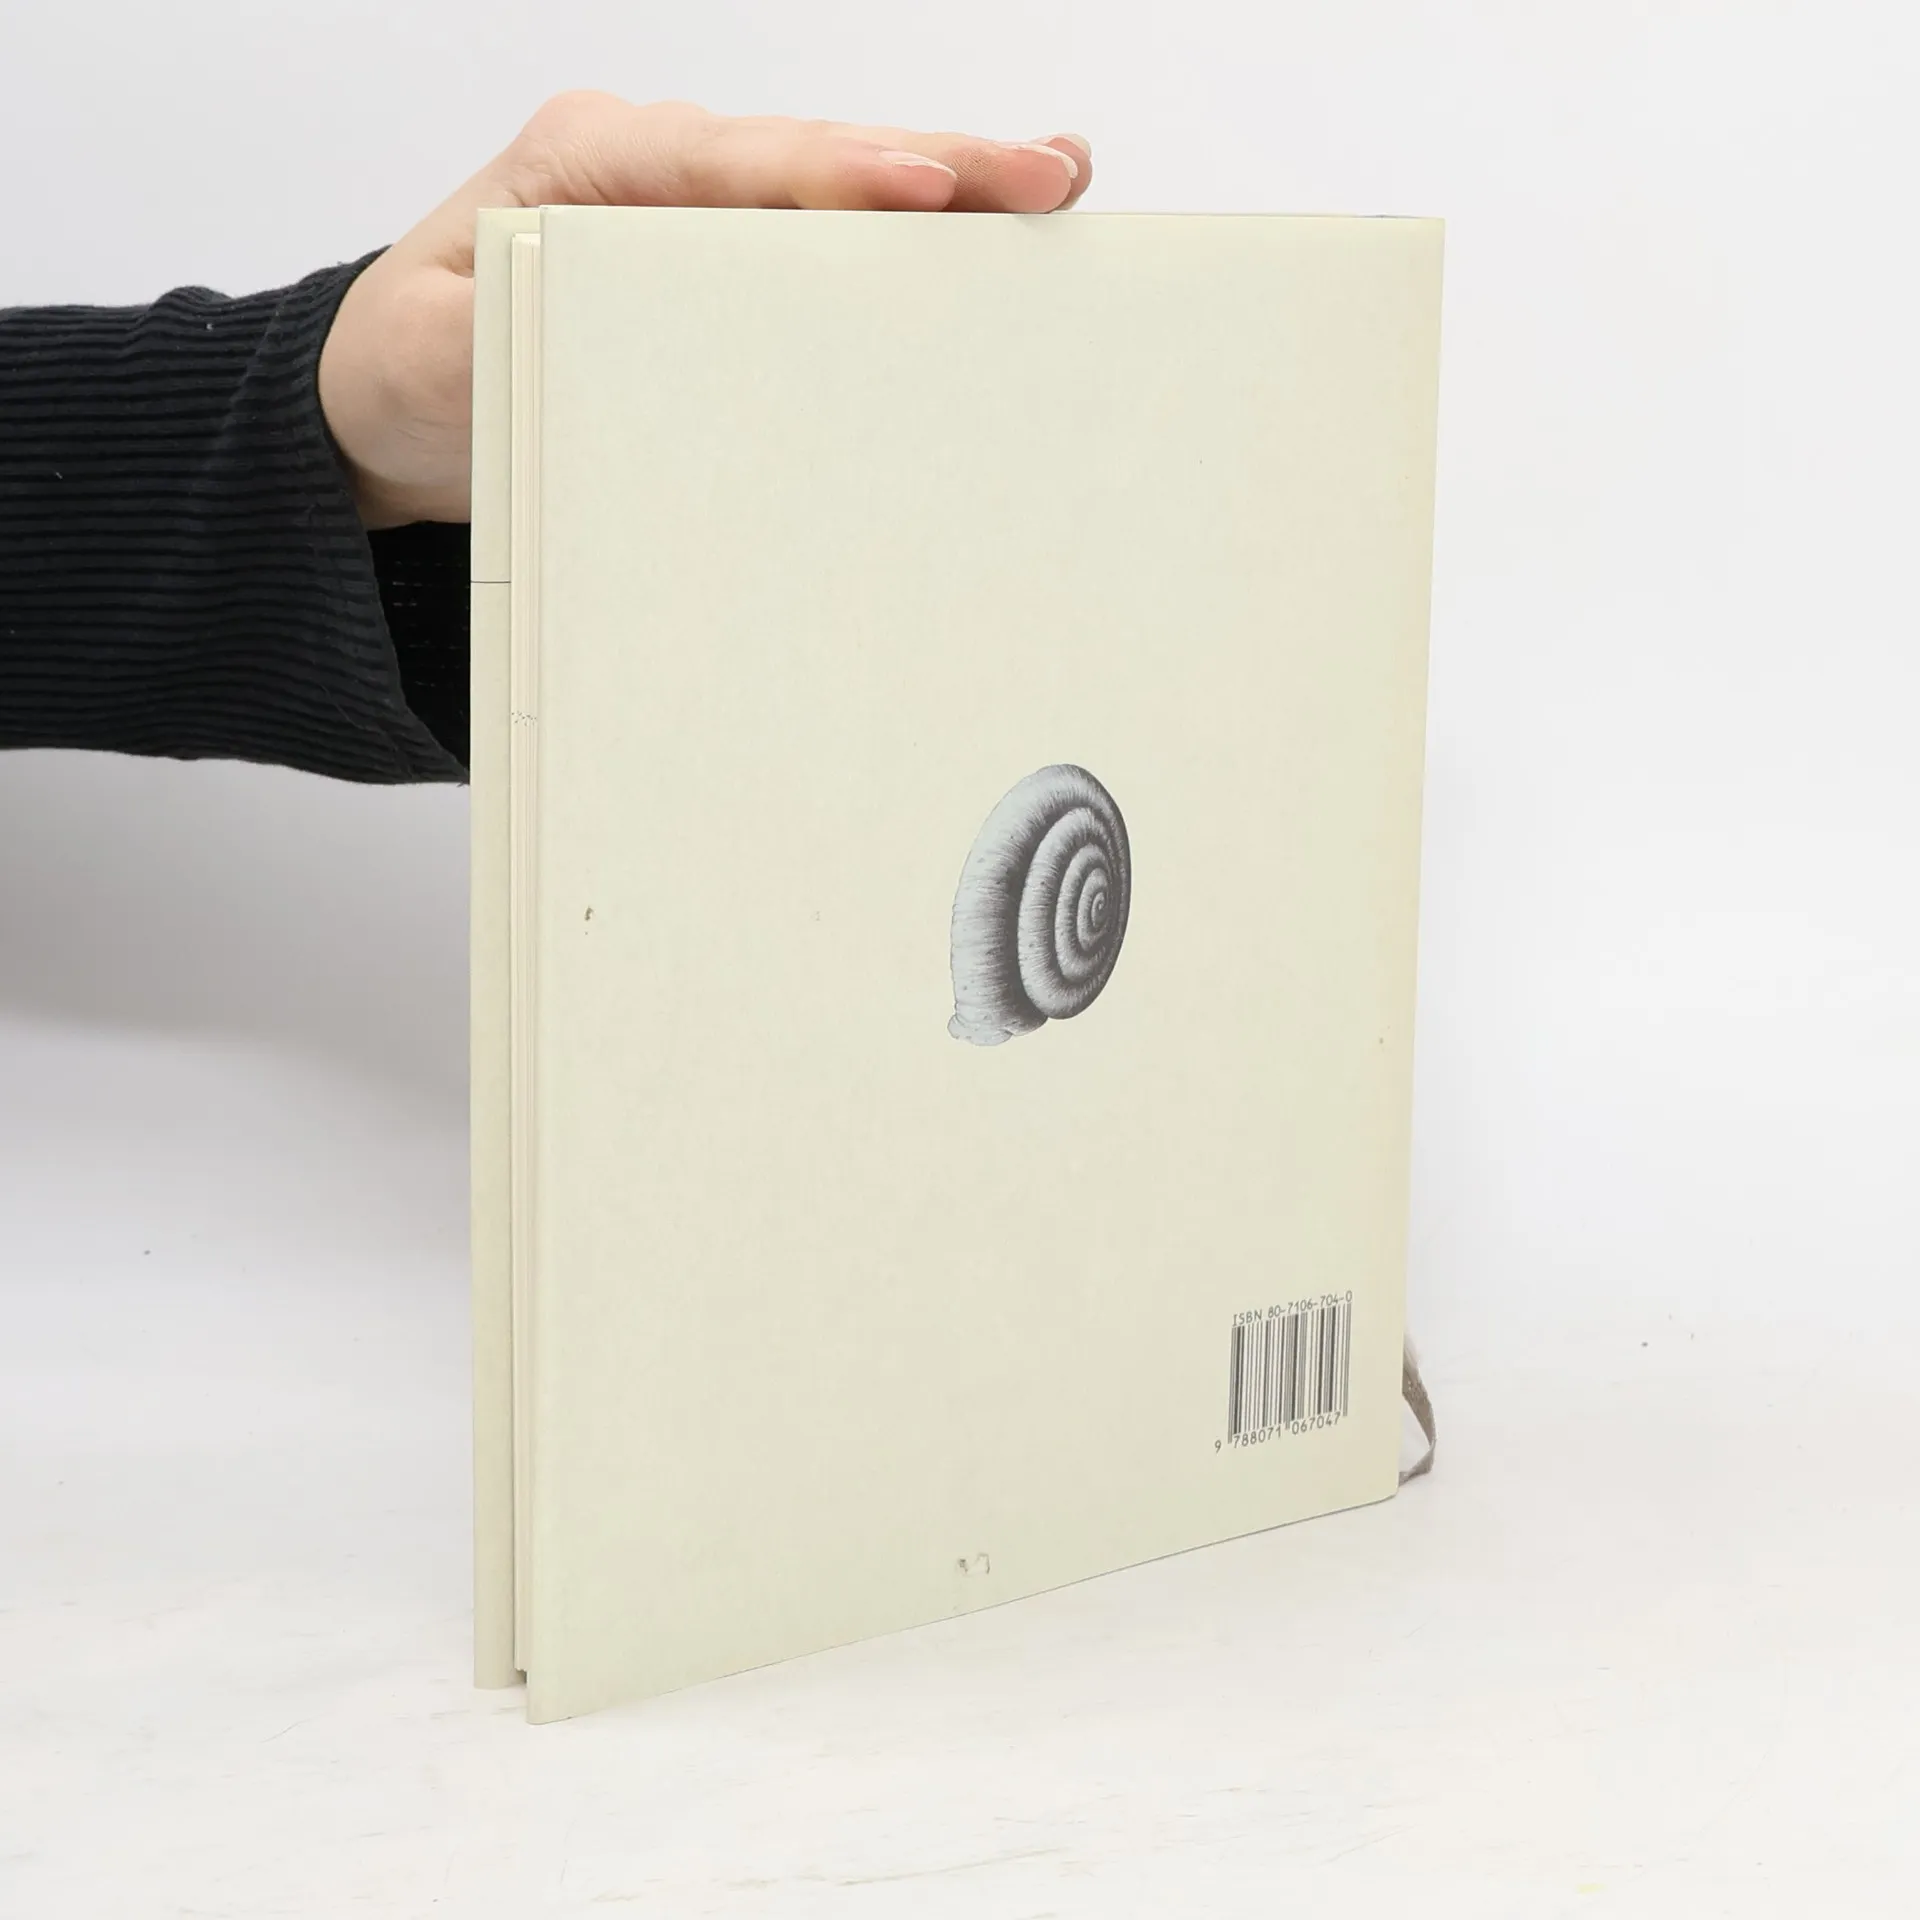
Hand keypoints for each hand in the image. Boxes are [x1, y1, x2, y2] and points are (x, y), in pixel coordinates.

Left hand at [317, 95, 1092, 528]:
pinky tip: (982, 239)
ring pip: (836, 190)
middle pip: (814, 156)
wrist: (392, 404)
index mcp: (589, 165)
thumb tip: (579, 322)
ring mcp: (694, 211)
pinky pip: (823, 244)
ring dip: (948, 190)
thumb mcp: (428, 355)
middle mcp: (655, 170)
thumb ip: (499, 334)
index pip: (731, 161)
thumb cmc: (411, 370)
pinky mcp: (720, 265)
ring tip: (1053, 187)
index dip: (836, 173)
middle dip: (937, 164)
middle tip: (1047, 174)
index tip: (925, 186)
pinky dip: (907, 245)